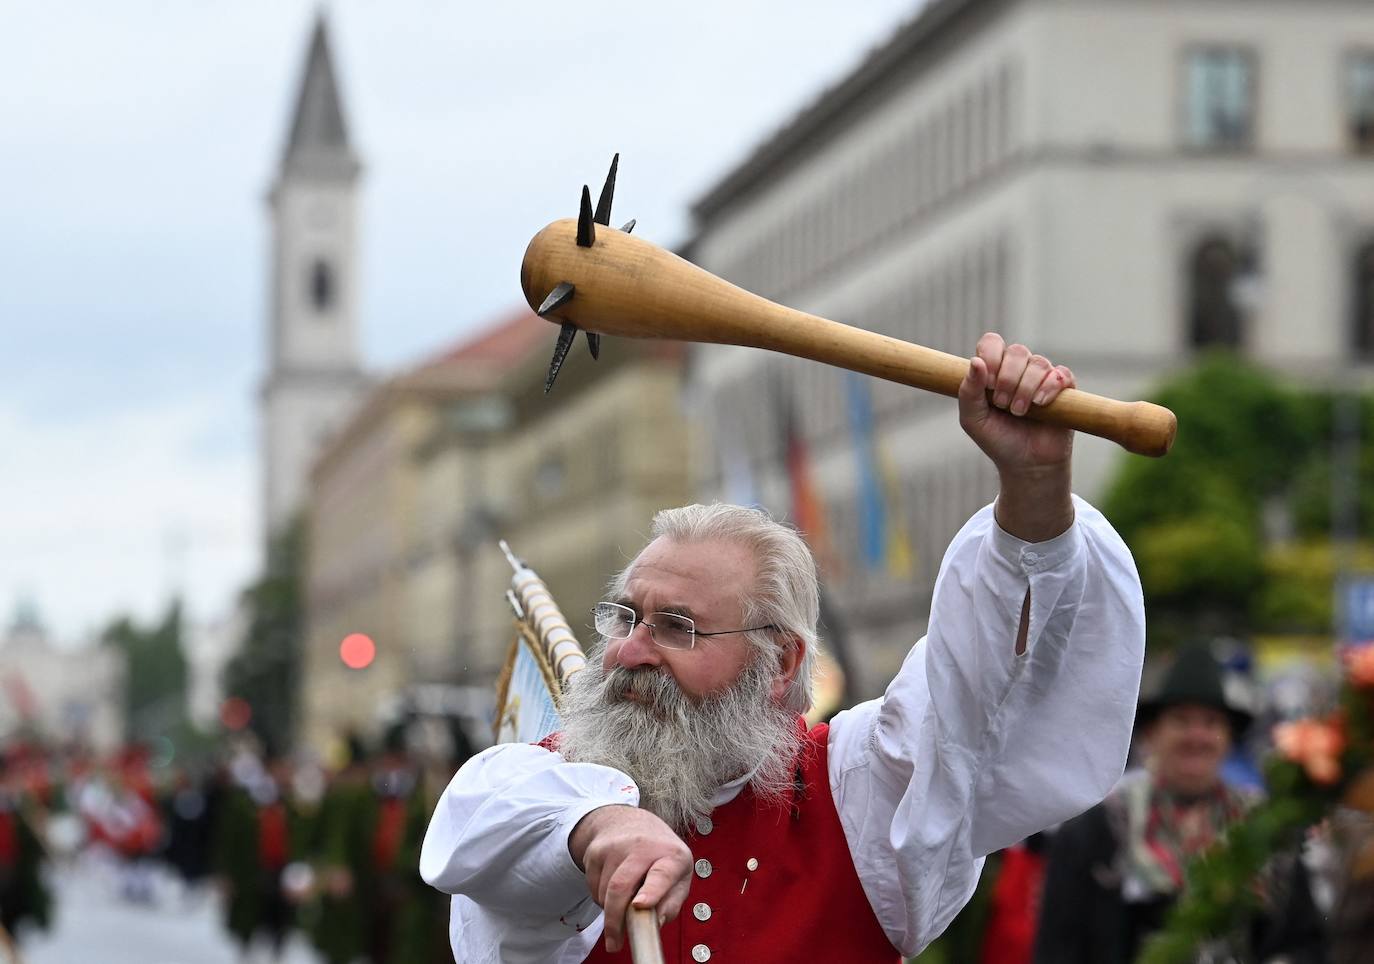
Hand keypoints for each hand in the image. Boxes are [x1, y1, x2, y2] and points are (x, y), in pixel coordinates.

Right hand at [570, 805, 692, 953]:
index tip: (640, 906)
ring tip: (623, 904)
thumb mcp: (679, 876)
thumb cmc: (660, 855)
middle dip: (615, 920)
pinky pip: (593, 888)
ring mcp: (616, 846)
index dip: (651, 891)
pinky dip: (601, 898)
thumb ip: (671, 904)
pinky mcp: (596, 851)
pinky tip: (613, 888)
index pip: (661, 873)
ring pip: (604, 892)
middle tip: (615, 943)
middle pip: (621, 887)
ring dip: (610, 909)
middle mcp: (643, 846)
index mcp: (671, 855)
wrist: (630, 822)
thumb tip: (655, 924)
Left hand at [959, 333, 1075, 541]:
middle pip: (1017, 351)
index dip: (991, 356)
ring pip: (1038, 363)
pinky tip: (1041, 404)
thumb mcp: (973, 419)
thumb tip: (976, 362)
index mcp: (994, 370)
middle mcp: (1019, 369)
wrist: (1026, 463)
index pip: (992, 343)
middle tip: (1002, 405)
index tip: (988, 383)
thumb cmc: (997, 439)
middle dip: (1008, 379)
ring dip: (1026, 388)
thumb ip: (968, 391)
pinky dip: (1050, 386)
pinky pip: (1060, 373)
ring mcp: (1042, 377)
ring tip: (1020, 412)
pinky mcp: (1063, 388)